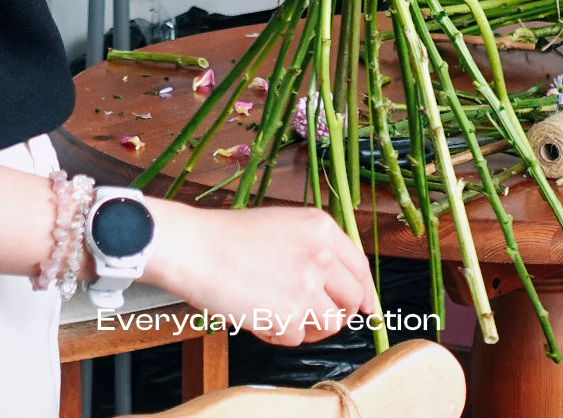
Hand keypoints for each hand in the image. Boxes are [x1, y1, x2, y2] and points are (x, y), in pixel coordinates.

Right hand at [143, 202, 376, 345]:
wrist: (196, 248)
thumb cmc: (229, 236)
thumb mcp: (282, 225)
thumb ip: (314, 248)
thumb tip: (338, 281)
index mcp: (321, 227)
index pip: (360, 266)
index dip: (364, 290)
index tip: (366, 306)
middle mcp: (321, 255)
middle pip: (353, 298)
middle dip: (339, 312)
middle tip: (317, 317)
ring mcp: (307, 287)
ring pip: (331, 323)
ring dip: (310, 326)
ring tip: (282, 313)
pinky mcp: (289, 316)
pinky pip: (297, 338)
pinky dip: (279, 334)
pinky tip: (259, 316)